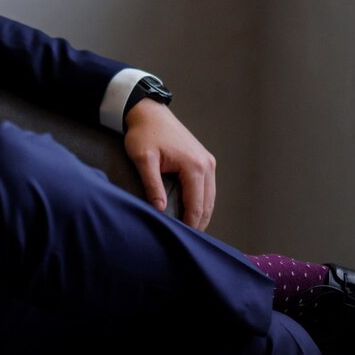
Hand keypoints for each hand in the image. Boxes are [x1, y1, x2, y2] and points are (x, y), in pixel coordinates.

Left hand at [123, 99, 216, 230]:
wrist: (149, 112)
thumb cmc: (143, 134)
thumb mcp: (143, 159)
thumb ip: (152, 185)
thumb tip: (159, 210)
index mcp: (194, 166)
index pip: (196, 205)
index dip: (190, 225)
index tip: (182, 240)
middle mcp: (206, 164)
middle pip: (207, 204)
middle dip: (199, 223)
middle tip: (186, 241)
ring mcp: (207, 161)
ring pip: (210, 197)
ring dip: (202, 214)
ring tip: (189, 231)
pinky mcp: (204, 160)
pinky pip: (207, 188)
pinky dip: (202, 202)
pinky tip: (191, 213)